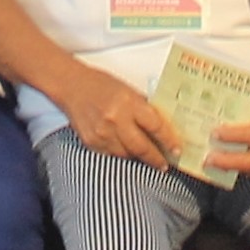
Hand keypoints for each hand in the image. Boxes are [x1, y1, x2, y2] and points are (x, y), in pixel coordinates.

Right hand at [55, 68, 180, 172]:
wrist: (72, 86)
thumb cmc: (101, 85)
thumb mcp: (129, 90)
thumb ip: (144, 108)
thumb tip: (163, 126)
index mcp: (128, 102)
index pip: (155, 127)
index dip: (169, 141)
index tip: (177, 150)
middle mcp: (115, 119)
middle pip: (142, 147)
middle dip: (156, 159)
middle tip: (164, 164)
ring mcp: (102, 133)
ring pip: (127, 155)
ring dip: (139, 158)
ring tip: (148, 158)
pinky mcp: (91, 142)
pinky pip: (112, 155)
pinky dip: (122, 155)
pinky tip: (127, 152)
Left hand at [213, 83, 249, 181]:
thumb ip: (249, 112)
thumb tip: (222, 118)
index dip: (230, 137)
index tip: (213, 133)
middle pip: (249, 162)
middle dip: (226, 162)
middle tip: (207, 159)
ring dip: (232, 168)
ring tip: (214, 163)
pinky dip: (245, 170)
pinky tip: (231, 164)